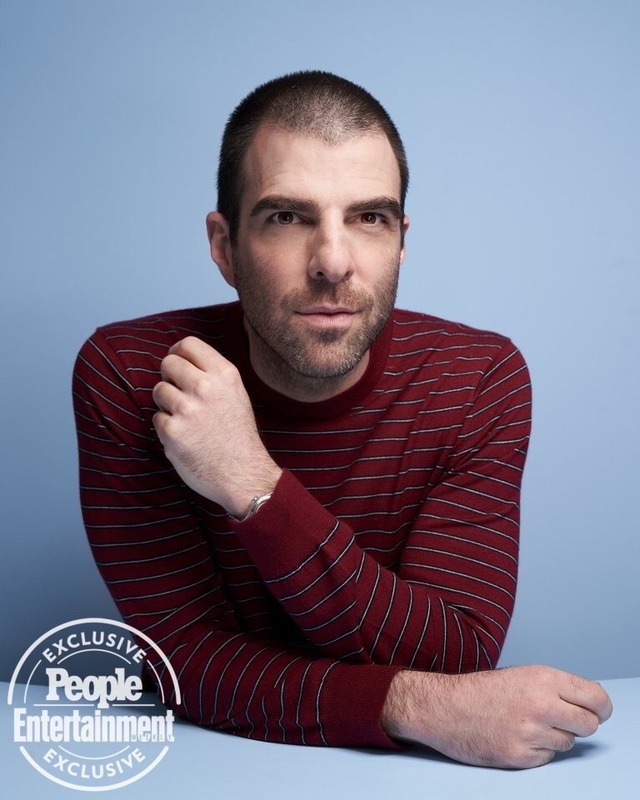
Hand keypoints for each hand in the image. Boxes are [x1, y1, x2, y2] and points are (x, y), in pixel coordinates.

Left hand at [152, 336, 281, 515]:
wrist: (244, 474)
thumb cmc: (238, 435)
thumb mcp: (236, 394)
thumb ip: (212, 374)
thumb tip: (181, 359)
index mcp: (224, 374)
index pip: (188, 344)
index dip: (177, 353)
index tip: (177, 365)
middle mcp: (205, 387)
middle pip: (168, 363)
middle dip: (170, 378)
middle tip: (180, 395)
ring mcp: (187, 409)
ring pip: (159, 390)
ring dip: (167, 404)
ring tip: (187, 420)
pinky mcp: (172, 432)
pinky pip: (157, 419)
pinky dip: (167, 429)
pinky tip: (186, 439)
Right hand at [381, 665, 612, 768]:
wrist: (444, 707)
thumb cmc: (480, 690)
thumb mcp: (522, 674)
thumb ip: (555, 687)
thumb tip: (588, 703)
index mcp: (543, 678)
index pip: (595, 697)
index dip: (601, 707)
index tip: (600, 710)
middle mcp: (541, 704)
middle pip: (589, 724)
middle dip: (581, 724)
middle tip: (566, 720)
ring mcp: (530, 733)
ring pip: (568, 743)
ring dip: (555, 737)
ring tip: (529, 725)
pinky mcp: (520, 756)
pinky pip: (547, 758)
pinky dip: (538, 751)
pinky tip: (517, 737)